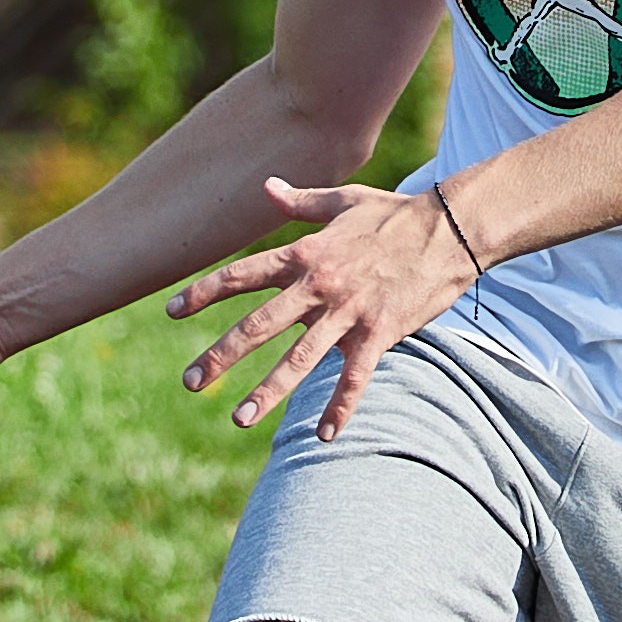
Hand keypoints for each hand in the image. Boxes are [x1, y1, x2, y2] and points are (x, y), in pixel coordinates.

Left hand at [164, 177, 481, 436]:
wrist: (451, 229)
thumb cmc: (396, 214)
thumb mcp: (344, 201)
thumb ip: (301, 201)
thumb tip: (267, 186)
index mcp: (305, 253)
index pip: (242, 275)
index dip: (202, 292)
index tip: (170, 311)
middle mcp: (319, 284)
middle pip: (259, 325)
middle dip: (220, 355)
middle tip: (190, 382)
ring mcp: (350, 311)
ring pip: (300, 358)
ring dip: (268, 391)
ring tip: (239, 419)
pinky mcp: (381, 333)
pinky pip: (356, 377)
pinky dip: (340, 407)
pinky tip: (324, 434)